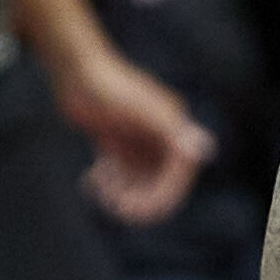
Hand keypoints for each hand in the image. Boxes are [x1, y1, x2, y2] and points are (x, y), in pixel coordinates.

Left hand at [60, 45, 210, 223]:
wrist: (75, 69)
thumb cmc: (109, 86)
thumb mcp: (141, 109)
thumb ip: (172, 131)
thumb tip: (205, 149)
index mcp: (174, 131)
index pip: (178, 177)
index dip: (161, 198)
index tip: (133, 210)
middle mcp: (161, 139)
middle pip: (160, 185)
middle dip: (139, 200)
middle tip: (114, 205)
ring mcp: (139, 142)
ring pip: (138, 184)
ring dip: (120, 193)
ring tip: (97, 183)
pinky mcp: (118, 143)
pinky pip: (120, 176)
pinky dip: (107, 184)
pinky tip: (90, 179)